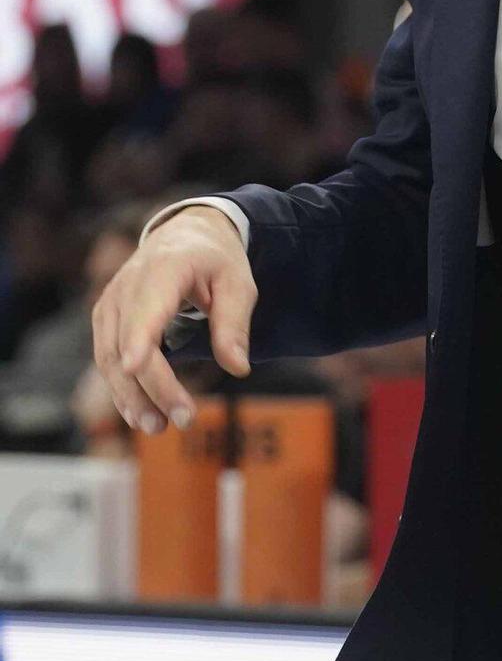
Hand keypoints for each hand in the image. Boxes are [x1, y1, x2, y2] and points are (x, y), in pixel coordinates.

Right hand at [91, 206, 254, 434]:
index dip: (137, 338)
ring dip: (130, 397)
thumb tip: (238, 369)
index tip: (135, 366)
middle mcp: (127, 287)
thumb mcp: (237, 282)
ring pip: (108, 358)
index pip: (145, 309)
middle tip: (183, 420)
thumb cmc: (215, 259)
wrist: (185, 233)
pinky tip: (140, 413)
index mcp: (164, 269)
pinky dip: (121, 388)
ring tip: (158, 427)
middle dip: (152, 387)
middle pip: (128, 344)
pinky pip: (105, 359)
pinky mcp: (105, 319)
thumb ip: (234, 324)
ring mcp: (110, 303)